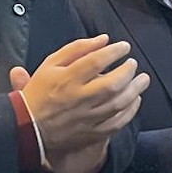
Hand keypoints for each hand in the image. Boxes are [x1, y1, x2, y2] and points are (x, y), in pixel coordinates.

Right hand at [14, 36, 150, 172]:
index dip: (114, 52)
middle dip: (128, 71)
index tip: (124, 47)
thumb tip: (102, 40)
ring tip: (142, 79)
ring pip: (118, 104)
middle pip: (112, 84)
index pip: (96, 61)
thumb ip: (76, 49)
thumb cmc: (39, 93)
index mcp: (67, 80)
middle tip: (133, 63)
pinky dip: (130, 111)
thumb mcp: (50, 64)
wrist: (28, 127)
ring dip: (135, 90)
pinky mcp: (91, 133)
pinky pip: (117, 123)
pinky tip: (135, 100)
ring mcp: (87, 117)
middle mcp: (79, 99)